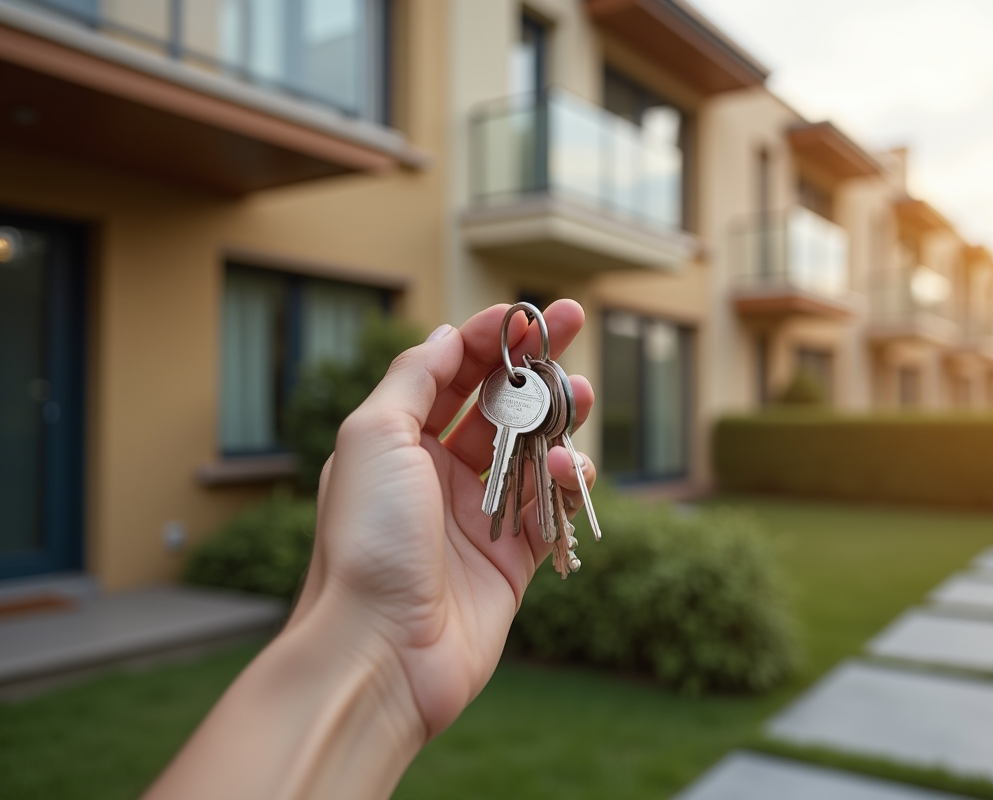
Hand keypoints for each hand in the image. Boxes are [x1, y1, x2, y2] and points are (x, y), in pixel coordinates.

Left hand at [291, 300, 596, 739]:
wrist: (381, 649)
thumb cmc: (367, 540)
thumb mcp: (373, 436)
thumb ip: (414, 379)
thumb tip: (447, 336)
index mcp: (400, 442)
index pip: (451, 372)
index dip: (488, 337)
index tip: (526, 313)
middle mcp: (440, 473)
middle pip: (498, 402)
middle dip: (535, 361)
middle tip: (574, 321)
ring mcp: (480, 515)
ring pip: (534, 449)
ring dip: (559, 417)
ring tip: (580, 396)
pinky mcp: (515, 558)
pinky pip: (554, 507)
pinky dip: (567, 483)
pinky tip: (569, 471)